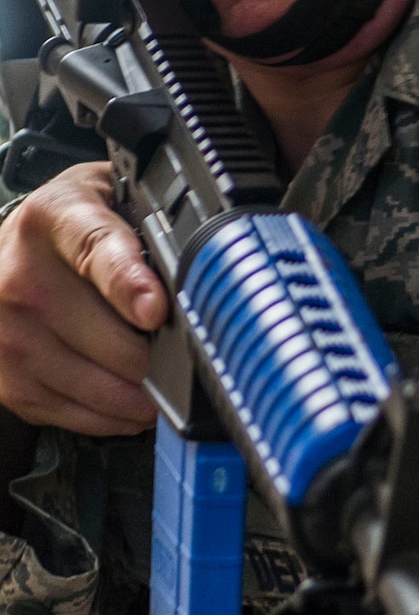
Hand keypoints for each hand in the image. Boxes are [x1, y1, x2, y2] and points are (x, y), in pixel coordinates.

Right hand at [0, 163, 165, 435]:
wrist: (13, 251)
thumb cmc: (78, 227)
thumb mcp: (114, 199)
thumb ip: (155, 224)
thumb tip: (203, 272)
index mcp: (56, 221)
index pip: (98, 254)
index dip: (131, 286)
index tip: (157, 311)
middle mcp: (20, 279)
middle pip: (117, 343)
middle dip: (165, 353)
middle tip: (183, 346)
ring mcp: (9, 334)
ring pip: (105, 388)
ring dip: (146, 392)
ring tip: (162, 373)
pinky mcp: (7, 379)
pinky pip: (80, 415)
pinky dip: (117, 415)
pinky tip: (131, 395)